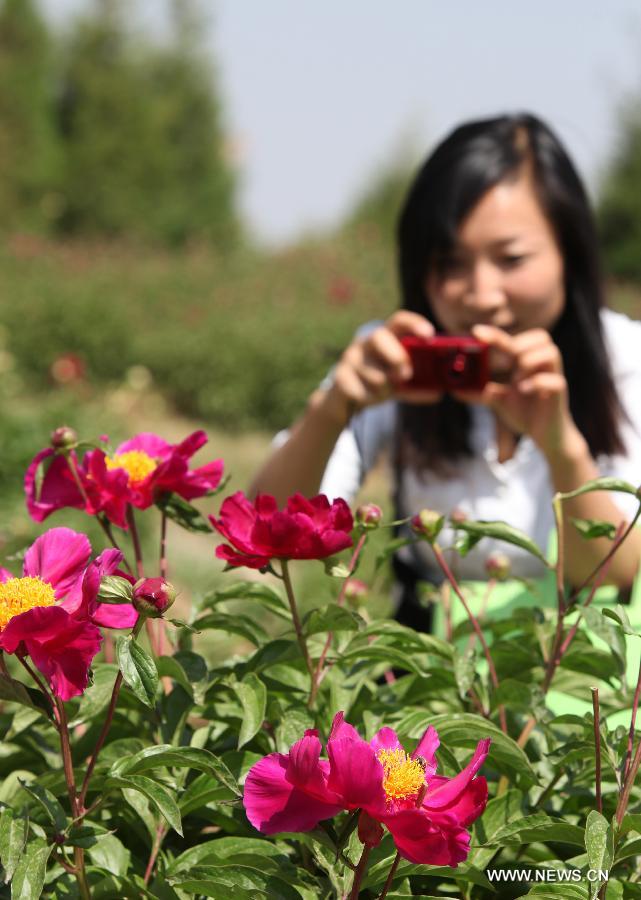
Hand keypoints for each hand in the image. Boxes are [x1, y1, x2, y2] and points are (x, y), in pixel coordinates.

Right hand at [323, 311, 442, 422]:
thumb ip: (418, 384)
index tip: (429, 334)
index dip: (414, 324)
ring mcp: (350, 357)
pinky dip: (370, 399)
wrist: (348, 399)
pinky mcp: (340, 377)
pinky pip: (360, 391)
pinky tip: (368, 398)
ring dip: (385, 389)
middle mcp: (366, 342)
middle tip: (405, 375)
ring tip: (385, 392)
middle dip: (396, 356)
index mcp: (386, 337)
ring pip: (373, 373)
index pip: (399, 321)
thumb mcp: (401, 381)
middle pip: (379, 337)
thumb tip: (438, 393)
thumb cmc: (381, 382)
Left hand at [457, 324, 581, 457]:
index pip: (513, 340)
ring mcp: (553, 376)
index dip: (495, 334)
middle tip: (506, 363)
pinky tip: (523, 390)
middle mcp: (542, 365)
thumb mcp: (499, 401)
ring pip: (551, 352)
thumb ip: (481, 393)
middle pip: (541, 336)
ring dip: (529, 362)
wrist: (545, 436)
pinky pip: (554, 379)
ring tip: (517, 380)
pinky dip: (537, 382)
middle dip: (519, 345)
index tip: (476, 332)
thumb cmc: (525, 413)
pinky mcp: (560, 393)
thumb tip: (455, 390)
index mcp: (526, 362)